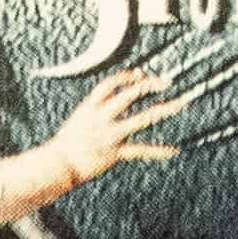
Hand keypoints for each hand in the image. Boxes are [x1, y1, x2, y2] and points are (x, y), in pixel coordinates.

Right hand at [57, 63, 187, 187]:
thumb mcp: (79, 119)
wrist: (57, 165)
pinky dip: (159, 150)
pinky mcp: (115, 152)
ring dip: (163, 109)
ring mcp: (110, 134)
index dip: (128, 75)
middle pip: (130, 94)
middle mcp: (102, 117)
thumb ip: (96, 109)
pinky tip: (174, 150)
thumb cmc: (66, 144)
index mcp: (90, 106)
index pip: (111, 82)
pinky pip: (141, 150)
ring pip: (142, 117)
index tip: (141, 73)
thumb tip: (110, 103)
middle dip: (149, 85)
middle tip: (166, 82)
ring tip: (181, 103)